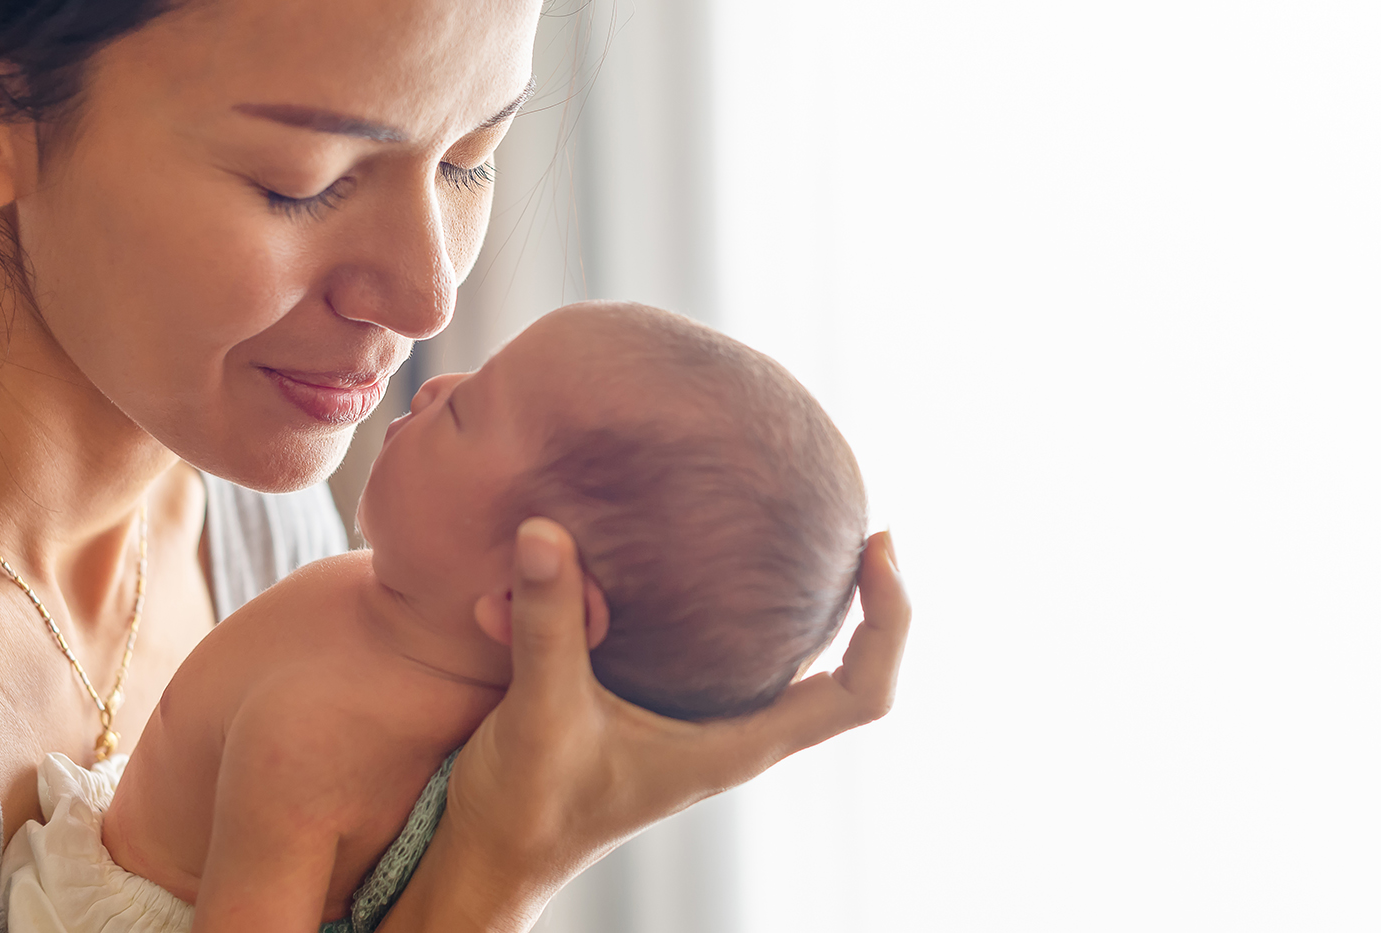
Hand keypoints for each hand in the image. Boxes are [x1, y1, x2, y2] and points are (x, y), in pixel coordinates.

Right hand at [378, 518, 909, 931]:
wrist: (491, 853)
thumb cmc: (528, 805)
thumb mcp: (539, 709)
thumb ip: (548, 622)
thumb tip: (546, 532)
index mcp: (735, 745)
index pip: (858, 695)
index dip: (888, 622)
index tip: (879, 547)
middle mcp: (734, 732)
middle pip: (844, 672)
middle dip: (862, 599)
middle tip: (859, 528)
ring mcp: (703, 721)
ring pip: (785, 659)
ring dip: (800, 601)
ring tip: (808, 528)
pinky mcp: (666, 706)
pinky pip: (721, 647)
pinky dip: (727, 602)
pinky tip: (703, 555)